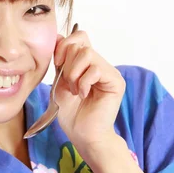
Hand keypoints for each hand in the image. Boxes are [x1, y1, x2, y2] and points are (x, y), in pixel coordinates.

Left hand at [53, 28, 125, 158]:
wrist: (83, 135)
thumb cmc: (72, 114)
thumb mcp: (59, 83)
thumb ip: (60, 62)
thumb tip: (58, 37)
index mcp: (85, 64)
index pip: (78, 37)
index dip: (64, 46)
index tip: (58, 63)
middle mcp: (99, 64)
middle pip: (80, 44)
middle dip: (67, 64)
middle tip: (68, 84)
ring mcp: (109, 71)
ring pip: (87, 54)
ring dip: (74, 74)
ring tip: (75, 91)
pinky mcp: (115, 81)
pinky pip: (96, 69)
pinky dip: (84, 82)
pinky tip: (83, 95)